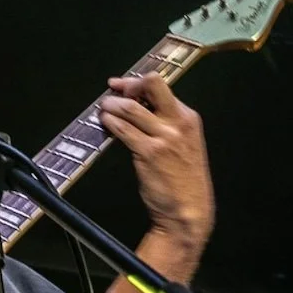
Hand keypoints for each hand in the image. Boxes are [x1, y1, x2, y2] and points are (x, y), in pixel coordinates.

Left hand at [99, 73, 214, 246]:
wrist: (188, 210)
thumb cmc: (184, 181)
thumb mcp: (184, 145)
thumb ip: (167, 125)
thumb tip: (140, 109)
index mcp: (188, 118)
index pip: (162, 88)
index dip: (138, 83)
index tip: (122, 85)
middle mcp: (178, 123)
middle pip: (152, 85)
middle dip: (128, 85)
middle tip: (113, 92)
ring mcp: (164, 137)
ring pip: (132, 108)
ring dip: (112, 105)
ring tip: (104, 109)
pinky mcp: (149, 153)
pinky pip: (124, 130)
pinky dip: (111, 123)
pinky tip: (105, 123)